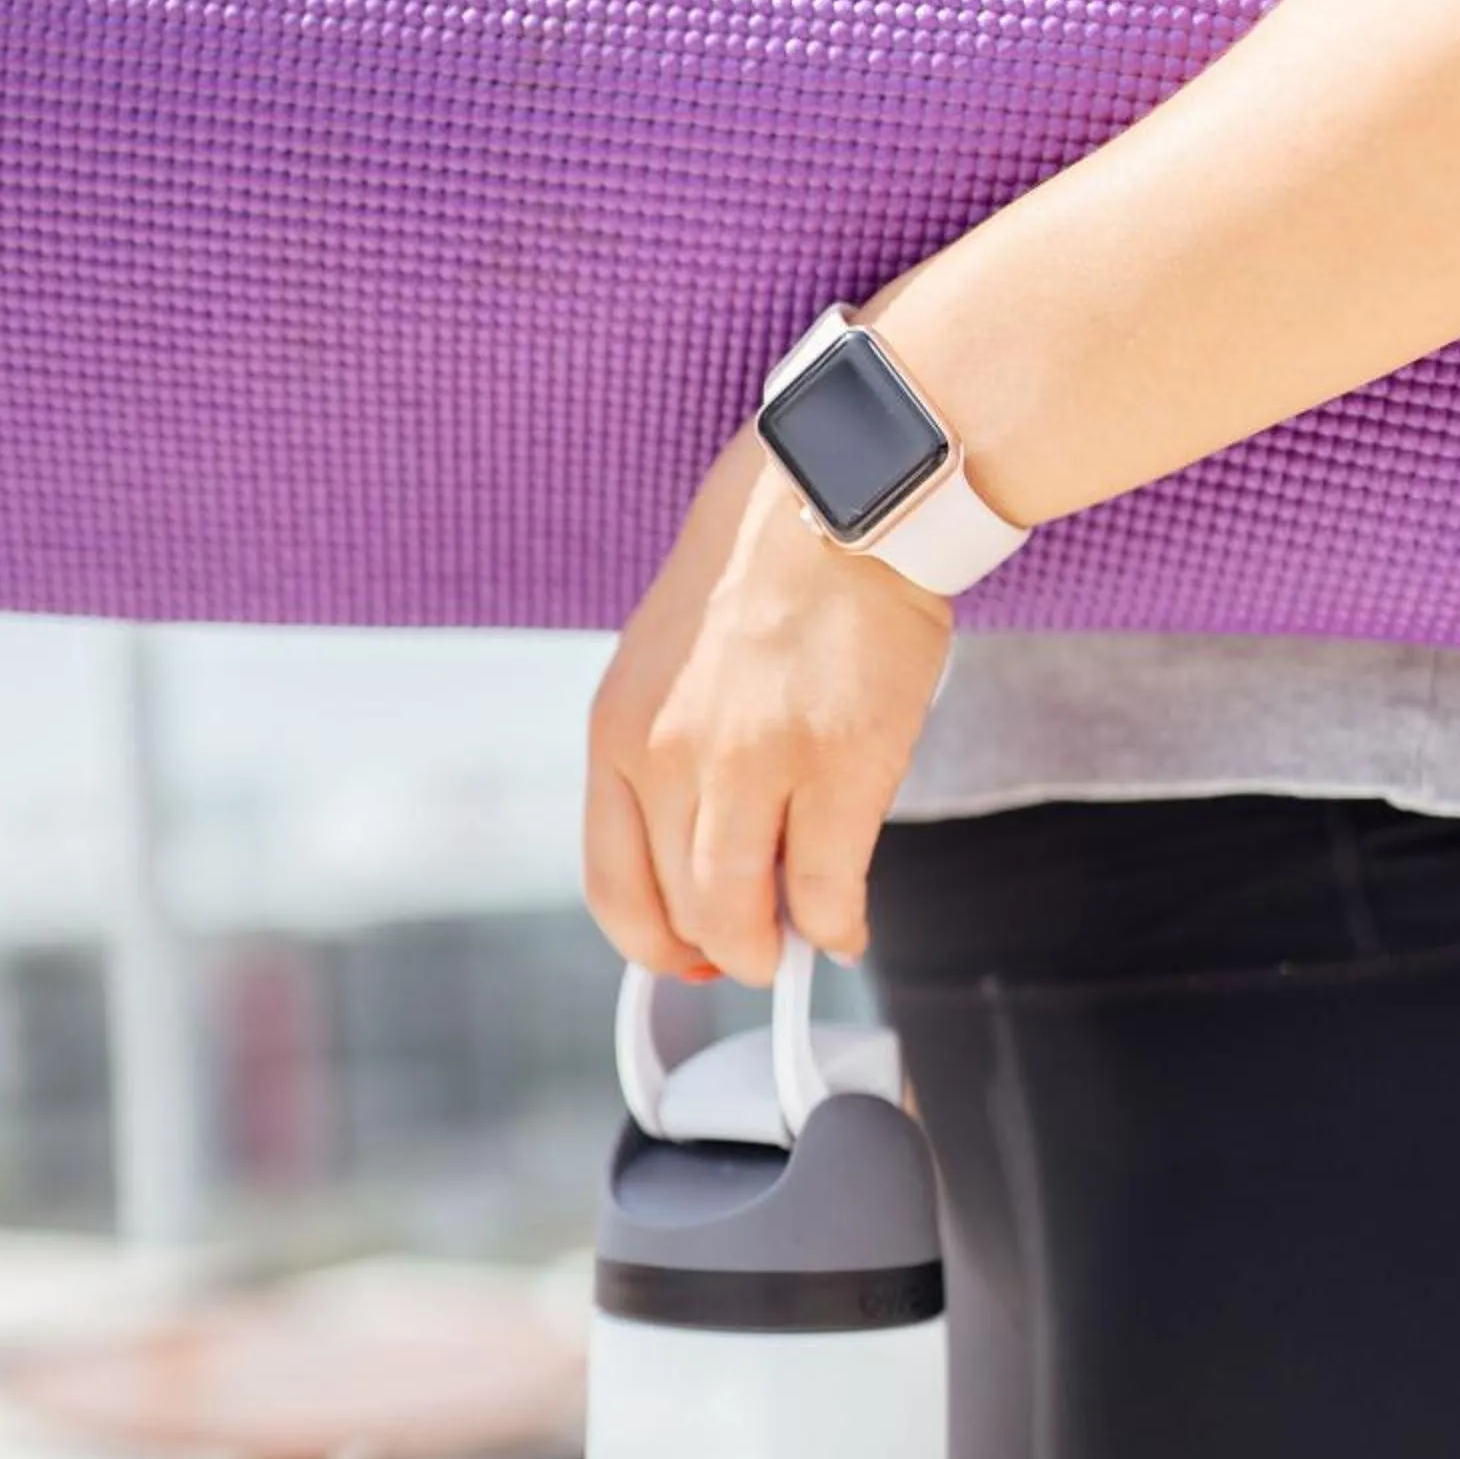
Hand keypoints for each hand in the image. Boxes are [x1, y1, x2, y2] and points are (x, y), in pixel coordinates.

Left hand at [584, 418, 953, 985]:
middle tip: (758, 949)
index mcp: (618, 734)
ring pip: (744, 916)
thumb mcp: (668, 670)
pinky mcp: (837, 766)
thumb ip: (667, 765)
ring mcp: (752, 764)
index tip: (688, 956)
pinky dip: (838, 926)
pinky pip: (825, 891)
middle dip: (723, 951)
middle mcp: (669, 757)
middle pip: (682, 912)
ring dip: (773, 949)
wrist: (836, 502)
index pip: (614, 887)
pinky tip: (845, 922)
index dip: (653, 945)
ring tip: (801, 935)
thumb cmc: (761, 582)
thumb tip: (699, 873)